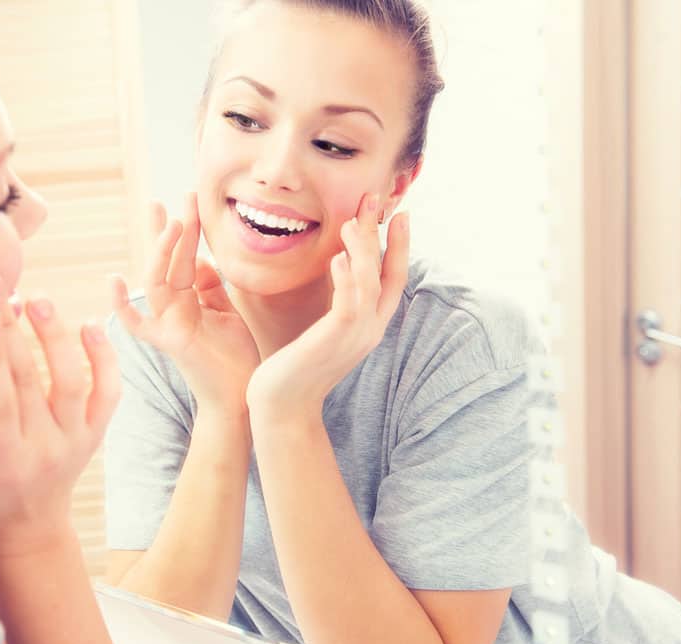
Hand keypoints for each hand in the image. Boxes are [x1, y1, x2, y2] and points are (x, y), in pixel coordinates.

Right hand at [0, 273, 120, 555]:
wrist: (29, 527)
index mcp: (3, 462)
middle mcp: (45, 450)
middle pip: (30, 381)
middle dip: (11, 330)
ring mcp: (76, 441)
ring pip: (73, 381)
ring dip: (56, 337)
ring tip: (36, 300)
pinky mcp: (95, 433)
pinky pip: (108, 392)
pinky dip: (105, 359)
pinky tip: (89, 326)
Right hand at [110, 193, 258, 412]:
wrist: (243, 397)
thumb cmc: (235, 359)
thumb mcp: (226, 313)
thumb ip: (210, 287)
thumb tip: (201, 260)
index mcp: (187, 300)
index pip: (181, 257)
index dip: (182, 230)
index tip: (184, 200)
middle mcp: (172, 309)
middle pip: (166, 261)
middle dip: (172, 229)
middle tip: (180, 197)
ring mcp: (168, 324)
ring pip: (158, 280)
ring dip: (164, 251)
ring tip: (176, 223)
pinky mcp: (170, 341)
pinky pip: (138, 323)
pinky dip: (123, 306)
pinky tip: (114, 281)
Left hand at [247, 194, 409, 418]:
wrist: (282, 408)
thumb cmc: (294, 368)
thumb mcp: (320, 330)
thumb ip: (334, 303)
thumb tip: (337, 268)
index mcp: (368, 326)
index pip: (392, 280)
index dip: (398, 246)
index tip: (397, 214)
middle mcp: (369, 330)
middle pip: (388, 274)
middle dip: (384, 235)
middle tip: (376, 200)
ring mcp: (356, 336)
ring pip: (370, 283)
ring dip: (363, 249)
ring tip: (352, 221)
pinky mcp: (335, 340)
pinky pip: (348, 302)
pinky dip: (346, 277)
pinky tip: (336, 256)